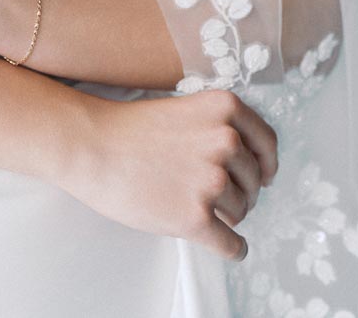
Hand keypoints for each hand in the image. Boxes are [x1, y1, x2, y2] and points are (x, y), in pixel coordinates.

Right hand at [57, 88, 278, 262]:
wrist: (90, 146)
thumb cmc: (130, 130)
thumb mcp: (184, 110)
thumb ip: (218, 128)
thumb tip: (251, 165)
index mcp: (224, 108)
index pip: (267, 143)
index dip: (266, 163)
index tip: (264, 176)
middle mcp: (225, 140)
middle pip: (255, 181)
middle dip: (241, 191)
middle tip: (213, 194)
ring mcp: (212, 180)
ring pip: (242, 212)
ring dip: (227, 216)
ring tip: (196, 207)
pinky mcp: (196, 216)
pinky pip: (232, 245)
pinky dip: (232, 249)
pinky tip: (227, 246)